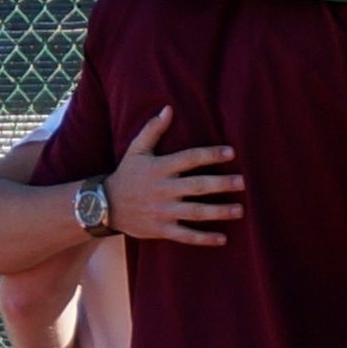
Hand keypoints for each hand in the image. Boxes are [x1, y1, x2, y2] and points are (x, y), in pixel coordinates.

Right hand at [105, 107, 242, 244]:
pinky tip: (223, 239)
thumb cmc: (127, 174)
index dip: (210, 155)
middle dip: (221, 184)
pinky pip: (185, 235)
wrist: (103, 205)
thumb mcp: (136, 150)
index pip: (189, 158)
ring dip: (218, 212)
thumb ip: (152, 130)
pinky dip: (203, 239)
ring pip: (195, 212)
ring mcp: (162, 211)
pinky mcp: (161, 229)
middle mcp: (163, 189)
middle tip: (243, 182)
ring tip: (240, 210)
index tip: (231, 153)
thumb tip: (168, 108)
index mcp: (160, 168)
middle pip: (197, 186)